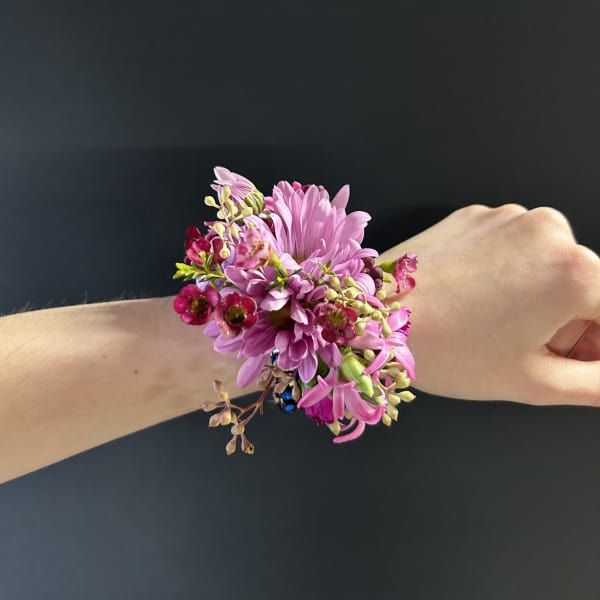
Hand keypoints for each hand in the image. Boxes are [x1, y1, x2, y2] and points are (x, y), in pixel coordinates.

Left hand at [379, 204, 599, 405]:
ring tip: (497, 331)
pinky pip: (512, 249)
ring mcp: (509, 217)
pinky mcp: (476, 216)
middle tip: (535, 356)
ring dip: (541, 299)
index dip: (599, 346)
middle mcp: (548, 230)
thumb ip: (597, 382)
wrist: (374, 319)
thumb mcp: (535, 381)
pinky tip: (476, 303)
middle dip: (574, 326)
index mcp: (574, 271)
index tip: (579, 364)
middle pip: (587, 287)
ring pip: (550, 266)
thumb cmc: (448, 352)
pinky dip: (509, 275)